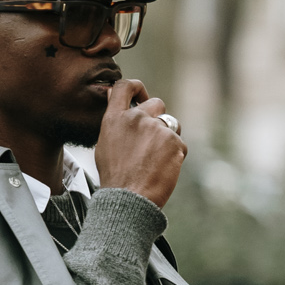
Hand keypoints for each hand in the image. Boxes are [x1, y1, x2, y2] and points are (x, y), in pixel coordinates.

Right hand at [94, 77, 186, 209]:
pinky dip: (175, 156)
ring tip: (156, 160)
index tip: (141, 97)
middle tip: (153, 140)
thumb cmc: (115, 176)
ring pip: (171, 124)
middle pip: (156, 103)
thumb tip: (112, 94)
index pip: (125, 86)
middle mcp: (136, 118)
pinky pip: (180, 144)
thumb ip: (114, 118)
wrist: (129, 198)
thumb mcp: (105, 143)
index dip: (137, 88)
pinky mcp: (174, 141)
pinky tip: (163, 170)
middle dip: (158, 117)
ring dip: (168, 137)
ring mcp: (156, 128)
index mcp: (115, 118)